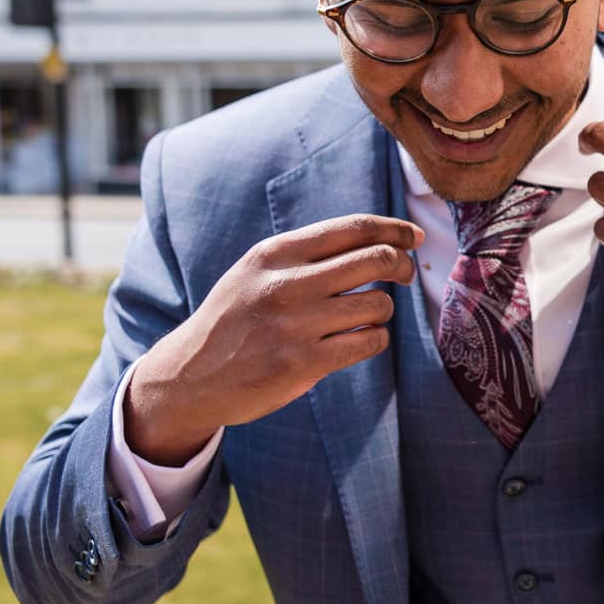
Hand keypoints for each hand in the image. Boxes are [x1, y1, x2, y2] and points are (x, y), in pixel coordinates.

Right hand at [125, 214, 422, 464]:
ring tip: (363, 317)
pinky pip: (369, 341)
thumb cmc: (236, 319)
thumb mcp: (256, 271)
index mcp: (275, 253)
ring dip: (382, 311)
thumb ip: (306, 254)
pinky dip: (373, 340)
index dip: (394, 229)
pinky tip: (357, 341)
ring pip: (378, 304)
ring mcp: (295, 324)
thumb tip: (379, 239)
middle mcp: (285, 283)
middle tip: (404, 275)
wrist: (188, 375)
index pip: (353, 228)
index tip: (414, 236)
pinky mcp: (303, 363)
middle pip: (376, 259)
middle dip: (402, 266)